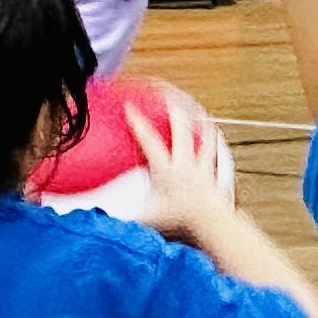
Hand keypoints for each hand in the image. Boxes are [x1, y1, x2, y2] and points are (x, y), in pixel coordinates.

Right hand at [123, 95, 237, 246]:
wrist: (212, 223)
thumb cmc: (180, 221)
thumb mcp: (148, 218)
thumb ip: (124, 217)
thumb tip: (102, 217)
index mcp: (166, 169)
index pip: (149, 140)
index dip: (138, 122)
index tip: (129, 106)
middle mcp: (185, 162)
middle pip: (181, 128)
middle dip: (174, 109)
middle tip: (168, 95)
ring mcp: (202, 165)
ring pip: (204, 135)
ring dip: (199, 121)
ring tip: (196, 109)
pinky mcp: (214, 171)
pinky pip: (215, 151)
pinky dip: (213, 141)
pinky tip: (214, 134)